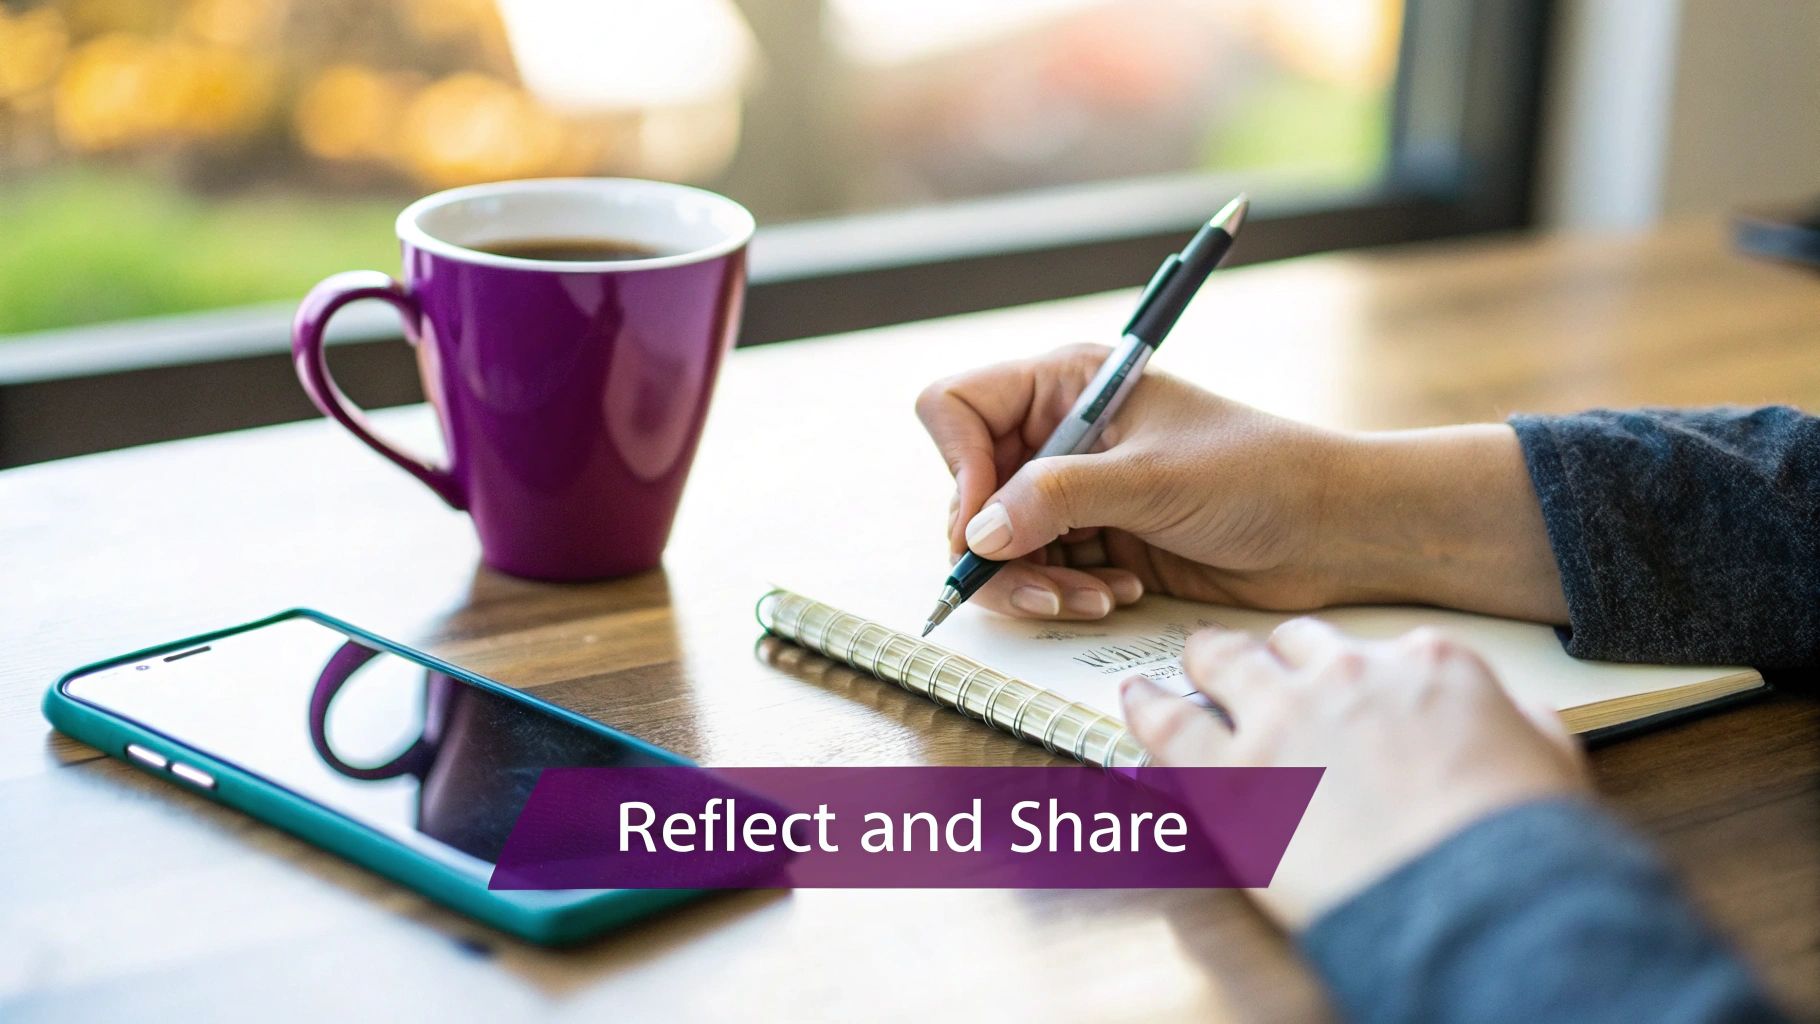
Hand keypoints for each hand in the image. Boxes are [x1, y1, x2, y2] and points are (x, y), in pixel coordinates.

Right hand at [915, 345, 1566, 622]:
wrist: (1333, 529)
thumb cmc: (1261, 475)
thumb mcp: (1152, 479)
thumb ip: (1056, 499)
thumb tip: (978, 536)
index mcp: (1068, 385)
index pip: (957, 410)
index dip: (960, 469)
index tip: (991, 522)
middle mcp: (1061, 433)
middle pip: (970, 492)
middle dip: (999, 549)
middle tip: (1044, 588)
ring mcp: (1076, 490)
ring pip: (1000, 544)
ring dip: (1035, 582)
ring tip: (1092, 598)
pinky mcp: (1098, 538)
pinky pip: (1041, 573)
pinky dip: (1065, 594)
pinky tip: (1118, 594)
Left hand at [1121, 620, 1588, 929]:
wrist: (1472, 894)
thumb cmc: (1517, 839)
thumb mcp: (1546, 754)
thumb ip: (1516, 718)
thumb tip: (1507, 714)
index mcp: (1425, 664)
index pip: (1371, 646)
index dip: (1350, 668)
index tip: (1341, 683)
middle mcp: (1346, 674)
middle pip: (1292, 643)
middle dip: (1276, 656)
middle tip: (1258, 671)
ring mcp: (1281, 717)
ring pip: (1221, 661)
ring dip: (1204, 662)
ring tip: (1184, 667)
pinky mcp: (1229, 774)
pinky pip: (1168, 724)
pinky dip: (1146, 707)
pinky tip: (1135, 701)